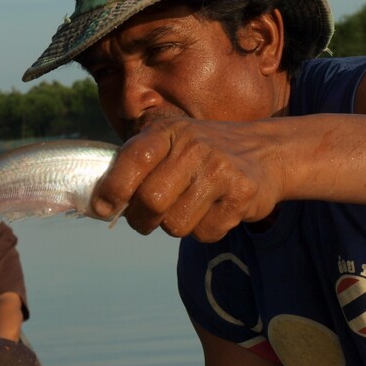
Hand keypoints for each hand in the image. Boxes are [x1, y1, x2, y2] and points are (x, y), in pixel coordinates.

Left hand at [92, 118, 286, 241]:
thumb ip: (139, 163)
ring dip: (174, 225)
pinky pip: (205, 233)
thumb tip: (98, 203)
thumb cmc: (203, 154)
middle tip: (145, 220)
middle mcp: (194, 147)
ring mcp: (220, 170)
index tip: (103, 207)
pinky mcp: (241, 195)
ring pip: (175, 224)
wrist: (266, 152)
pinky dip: (204, 230)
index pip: (133, 160)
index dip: (112, 188)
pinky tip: (214, 209)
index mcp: (169, 132)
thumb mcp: (172, 142)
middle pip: (150, 201)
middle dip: (141, 220)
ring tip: (187, 207)